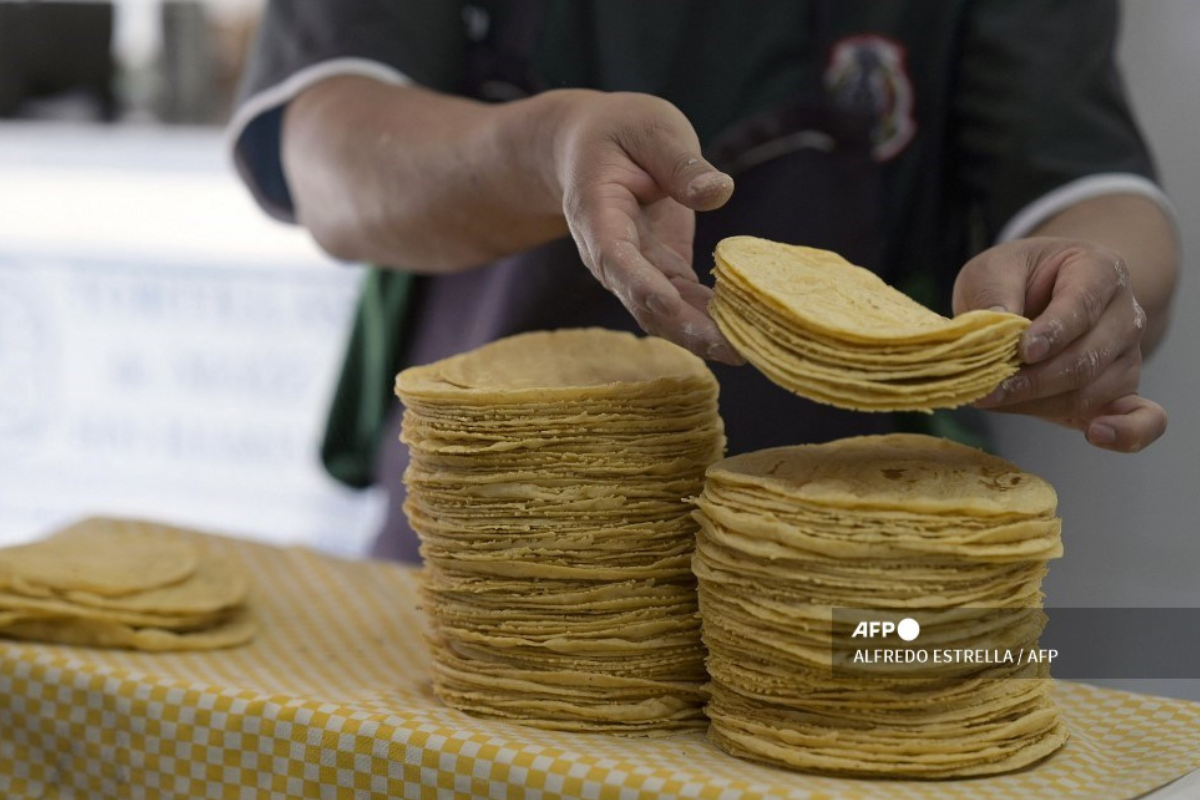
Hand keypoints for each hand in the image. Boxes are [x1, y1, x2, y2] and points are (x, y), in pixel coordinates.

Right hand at [546, 90, 741, 363]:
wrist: (592, 148)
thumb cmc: (620, 131)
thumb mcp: (650, 128)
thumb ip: (680, 162)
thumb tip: (719, 192)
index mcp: (597, 213)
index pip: (614, 257)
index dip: (641, 285)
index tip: (670, 307)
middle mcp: (609, 254)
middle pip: (642, 300)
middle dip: (685, 328)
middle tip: (731, 348)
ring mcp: (635, 269)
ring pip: (665, 313)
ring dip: (703, 334)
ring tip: (748, 350)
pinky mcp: (661, 273)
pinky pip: (685, 304)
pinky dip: (713, 319)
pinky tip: (748, 331)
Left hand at [952, 237, 1165, 451]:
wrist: (1039, 292)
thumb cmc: (1017, 279)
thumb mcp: (994, 269)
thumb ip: (994, 292)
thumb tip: (995, 325)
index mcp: (1100, 271)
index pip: (1082, 305)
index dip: (1053, 331)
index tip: (1022, 351)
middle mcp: (1124, 314)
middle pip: (1086, 358)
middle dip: (1032, 380)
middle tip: (986, 390)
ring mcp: (1127, 355)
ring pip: (1091, 392)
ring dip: (1040, 404)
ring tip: (996, 400)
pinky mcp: (1121, 391)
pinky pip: (1143, 418)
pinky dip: (1126, 433)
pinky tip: (1096, 434)